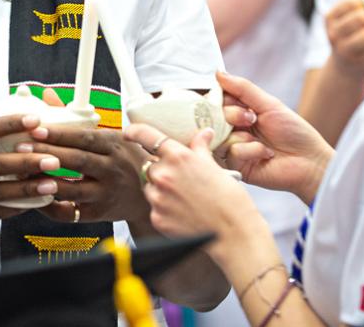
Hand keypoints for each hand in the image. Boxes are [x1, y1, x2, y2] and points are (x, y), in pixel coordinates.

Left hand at [22, 120, 148, 224]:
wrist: (145, 195)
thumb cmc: (121, 159)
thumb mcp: (107, 136)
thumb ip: (74, 117)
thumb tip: (47, 95)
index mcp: (113, 145)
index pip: (84, 137)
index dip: (60, 133)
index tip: (36, 129)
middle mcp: (112, 169)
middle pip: (78, 161)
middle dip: (47, 153)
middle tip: (21, 147)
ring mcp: (106, 194)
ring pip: (73, 189)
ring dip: (45, 181)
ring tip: (22, 172)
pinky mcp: (98, 214)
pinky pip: (70, 213)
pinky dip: (50, 205)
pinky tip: (34, 195)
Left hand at [124, 124, 257, 245]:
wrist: (234, 233)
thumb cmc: (229, 200)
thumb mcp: (215, 166)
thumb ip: (201, 148)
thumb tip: (203, 134)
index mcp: (177, 157)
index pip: (146, 135)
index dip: (134, 131)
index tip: (129, 132)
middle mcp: (163, 174)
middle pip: (150, 166)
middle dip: (161, 170)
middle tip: (180, 180)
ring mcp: (158, 198)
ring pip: (150, 187)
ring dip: (161, 190)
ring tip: (184, 199)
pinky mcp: (157, 218)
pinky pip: (154, 208)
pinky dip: (164, 209)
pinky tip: (182, 213)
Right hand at [216, 72, 333, 202]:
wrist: (310, 162)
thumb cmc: (294, 132)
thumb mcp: (269, 104)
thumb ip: (242, 88)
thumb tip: (219, 73)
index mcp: (239, 112)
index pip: (216, 100)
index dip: (220, 98)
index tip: (233, 99)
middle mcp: (232, 129)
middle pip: (213, 116)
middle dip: (233, 115)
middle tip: (251, 118)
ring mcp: (233, 147)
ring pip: (218, 135)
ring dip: (242, 135)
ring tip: (260, 140)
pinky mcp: (236, 166)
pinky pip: (231, 152)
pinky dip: (250, 150)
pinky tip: (265, 153)